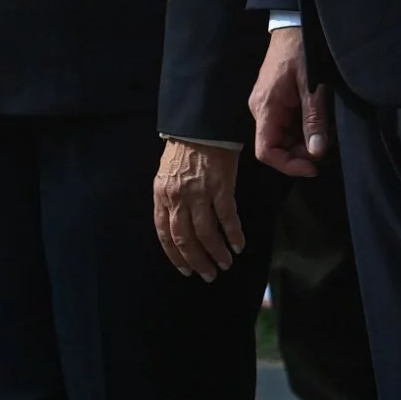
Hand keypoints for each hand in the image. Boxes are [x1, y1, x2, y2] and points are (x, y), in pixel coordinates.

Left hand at [154, 140, 245, 280]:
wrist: (201, 124)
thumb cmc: (184, 148)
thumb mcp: (166, 174)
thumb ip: (170, 198)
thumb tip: (177, 221)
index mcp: (162, 196)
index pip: (165, 234)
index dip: (175, 256)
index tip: (186, 270)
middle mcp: (178, 198)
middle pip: (185, 239)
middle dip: (196, 260)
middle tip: (207, 275)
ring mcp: (199, 194)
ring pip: (206, 233)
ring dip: (216, 252)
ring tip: (224, 264)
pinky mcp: (221, 187)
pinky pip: (227, 217)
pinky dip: (233, 234)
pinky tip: (239, 245)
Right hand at [249, 25, 331, 176]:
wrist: (294, 22)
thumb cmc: (302, 50)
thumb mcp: (313, 85)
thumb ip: (314, 119)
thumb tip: (317, 152)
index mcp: (265, 108)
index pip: (266, 151)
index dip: (288, 165)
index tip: (313, 167)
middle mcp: (261, 109)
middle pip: (275, 146)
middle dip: (300, 152)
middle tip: (325, 146)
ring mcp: (268, 105)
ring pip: (283, 136)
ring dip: (303, 141)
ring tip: (324, 132)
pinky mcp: (276, 100)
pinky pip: (287, 124)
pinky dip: (303, 128)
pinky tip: (318, 121)